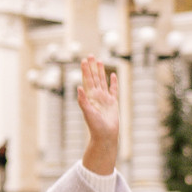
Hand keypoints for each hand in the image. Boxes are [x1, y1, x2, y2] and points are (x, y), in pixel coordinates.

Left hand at [76, 56, 121, 174]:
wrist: (105, 136)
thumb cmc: (95, 126)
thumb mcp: (87, 112)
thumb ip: (82, 100)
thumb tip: (78, 87)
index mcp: (89, 97)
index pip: (87, 80)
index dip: (85, 70)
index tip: (83, 60)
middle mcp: (96, 96)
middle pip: (94, 78)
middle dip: (92, 67)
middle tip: (90, 55)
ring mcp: (104, 99)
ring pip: (102, 81)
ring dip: (100, 71)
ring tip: (99, 61)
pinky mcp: (113, 103)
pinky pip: (113, 90)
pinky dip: (113, 82)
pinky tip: (112, 75)